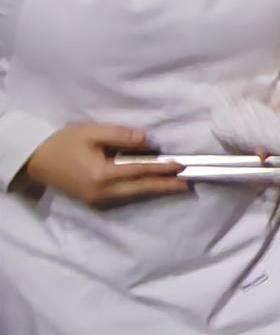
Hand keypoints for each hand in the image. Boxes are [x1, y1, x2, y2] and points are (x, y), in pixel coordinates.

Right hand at [22, 123, 185, 205]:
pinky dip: (141, 192)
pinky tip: (152, 187)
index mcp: (102, 174)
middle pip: (141, 188)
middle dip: (165, 186)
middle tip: (188, 184)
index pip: (140, 170)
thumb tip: (150, 141)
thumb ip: (122, 136)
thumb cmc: (64, 142)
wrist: (36, 160)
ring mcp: (98, 200)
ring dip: (155, 190)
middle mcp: (102, 192)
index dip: (162, 168)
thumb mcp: (92, 132)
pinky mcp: (94, 201)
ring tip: (177, 186)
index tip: (181, 165)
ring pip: (134, 195)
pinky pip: (124, 197)